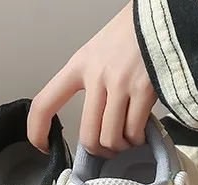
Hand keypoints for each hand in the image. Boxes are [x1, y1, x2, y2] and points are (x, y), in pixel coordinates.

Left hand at [28, 2, 157, 157]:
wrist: (160, 20)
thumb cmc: (130, 37)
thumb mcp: (98, 53)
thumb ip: (90, 84)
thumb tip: (93, 124)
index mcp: (79, 65)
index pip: (45, 103)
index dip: (38, 131)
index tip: (44, 147)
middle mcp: (96, 76)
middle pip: (88, 136)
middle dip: (99, 151)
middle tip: (108, 149)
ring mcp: (120, 84)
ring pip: (111, 138)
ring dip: (120, 147)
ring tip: (128, 139)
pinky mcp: (143, 91)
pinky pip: (134, 131)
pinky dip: (138, 139)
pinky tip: (141, 132)